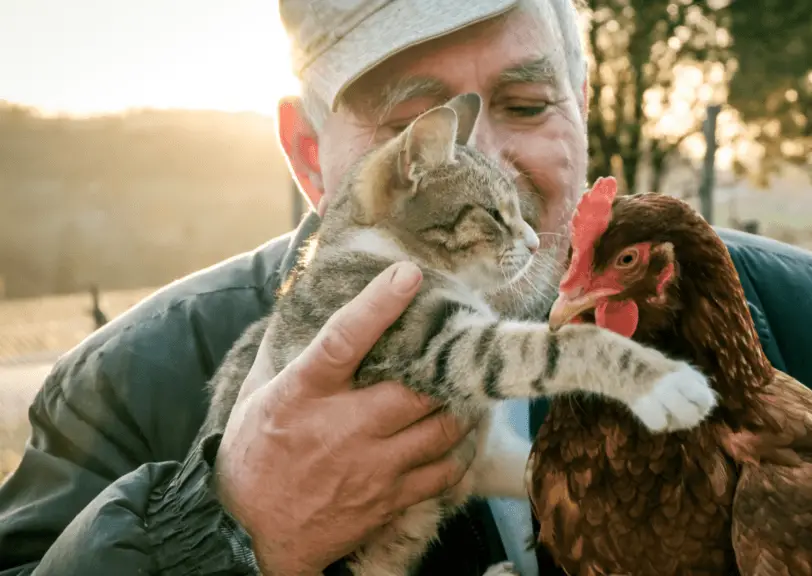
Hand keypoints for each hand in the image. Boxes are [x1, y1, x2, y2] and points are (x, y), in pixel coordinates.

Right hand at [214, 261, 477, 574]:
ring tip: (462, 392)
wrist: (252, 536)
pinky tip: (455, 439)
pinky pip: (444, 472)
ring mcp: (371, 466)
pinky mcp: (389, 499)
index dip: (379, 304)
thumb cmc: (254, 457)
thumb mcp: (257, 397)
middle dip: (442, 369)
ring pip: (442, 428)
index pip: (344, 339)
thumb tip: (304, 303)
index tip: (408, 275)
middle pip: (416, 388)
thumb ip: (286, 354)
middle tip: (455, 352)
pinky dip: (457, 452)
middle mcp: (342, 427)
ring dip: (459, 407)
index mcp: (304, 394)